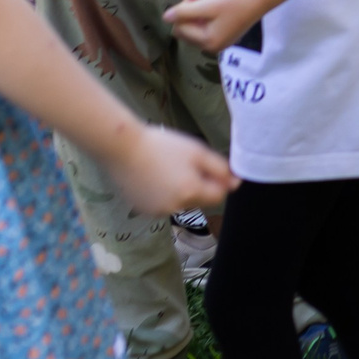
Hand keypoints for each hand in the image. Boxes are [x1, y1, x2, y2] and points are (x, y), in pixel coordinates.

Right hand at [105, 121, 236, 216]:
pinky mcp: (143, 210)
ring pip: (181, 202)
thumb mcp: (197, 151)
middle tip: (185, 161)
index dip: (219, 181)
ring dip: (181, 189)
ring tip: (166, 166)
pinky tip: (153, 175)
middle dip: (199, 184)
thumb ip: (220, 169)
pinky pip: (163, 204)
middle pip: (200, 200)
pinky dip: (163, 193)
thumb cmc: (163, 146)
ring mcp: (157, 211)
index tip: (209, 165)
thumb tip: (236, 183)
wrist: (123, 149)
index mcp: (191, 193)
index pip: (219, 197)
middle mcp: (175, 208)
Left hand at [165, 0, 270, 53]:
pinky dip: (205, 18)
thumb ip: (185, 11)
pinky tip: (213, 6)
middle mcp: (213, 47)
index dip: (182, 11)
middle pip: (186, 32)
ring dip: (195, 15)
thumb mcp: (208, 4)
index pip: (180, 29)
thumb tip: (165, 17)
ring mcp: (220, 43)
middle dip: (187, 14)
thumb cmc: (235, 0)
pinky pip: (206, 30)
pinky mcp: (226, 36)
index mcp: (208, 42)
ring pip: (195, 30)